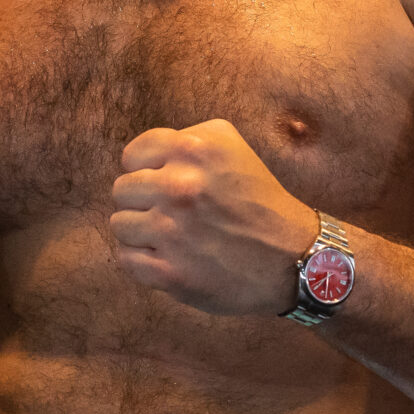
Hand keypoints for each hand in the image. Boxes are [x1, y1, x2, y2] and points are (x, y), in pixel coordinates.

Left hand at [110, 119, 319, 315]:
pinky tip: (170, 258)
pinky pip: (127, 259)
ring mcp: (171, 231)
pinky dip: (143, 261)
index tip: (168, 184)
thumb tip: (138, 158)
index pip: (131, 157)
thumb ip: (182, 141)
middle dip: (144, 201)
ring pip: (120, 225)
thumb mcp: (229, 145)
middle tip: (174, 213)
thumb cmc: (258, 200)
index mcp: (193, 149)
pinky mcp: (170, 272)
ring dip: (142, 232)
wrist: (292, 257)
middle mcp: (179, 186)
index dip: (147, 171)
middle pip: (122, 190)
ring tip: (173, 236)